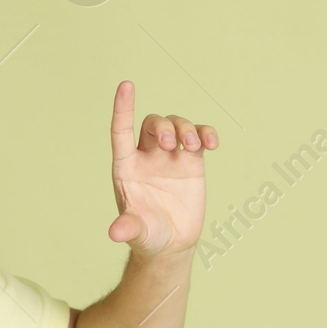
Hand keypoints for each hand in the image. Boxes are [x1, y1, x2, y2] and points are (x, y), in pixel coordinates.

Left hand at [106, 80, 218, 258]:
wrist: (171, 243)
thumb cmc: (147, 235)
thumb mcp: (137, 232)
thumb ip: (128, 228)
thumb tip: (114, 233)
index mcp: (126, 166)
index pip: (121, 130)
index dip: (122, 107)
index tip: (126, 84)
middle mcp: (146, 156)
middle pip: (152, 124)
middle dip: (163, 126)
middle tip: (173, 145)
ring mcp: (170, 156)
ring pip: (176, 125)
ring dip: (186, 129)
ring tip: (193, 146)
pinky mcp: (192, 161)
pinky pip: (199, 137)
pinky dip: (206, 133)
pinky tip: (212, 144)